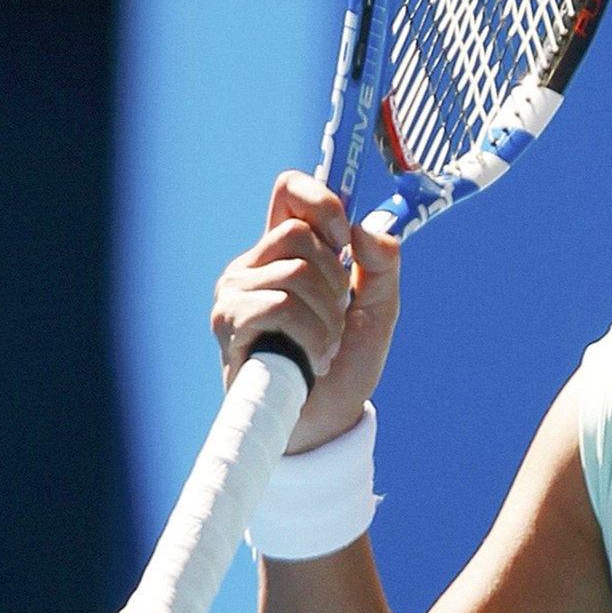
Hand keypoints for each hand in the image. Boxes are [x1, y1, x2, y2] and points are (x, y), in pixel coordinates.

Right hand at [210, 171, 402, 452]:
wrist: (324, 421)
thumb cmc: (344, 363)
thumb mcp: (378, 308)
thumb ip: (382, 264)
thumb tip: (368, 229)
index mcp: (287, 251)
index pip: (289, 191)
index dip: (321, 201)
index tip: (345, 237)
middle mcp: (254, 264)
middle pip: (300, 233)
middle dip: (335, 279)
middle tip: (334, 317)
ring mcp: (236, 291)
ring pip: (296, 272)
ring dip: (326, 316)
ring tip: (322, 344)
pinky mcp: (229, 321)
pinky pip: (282, 306)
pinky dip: (311, 336)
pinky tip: (309, 359)